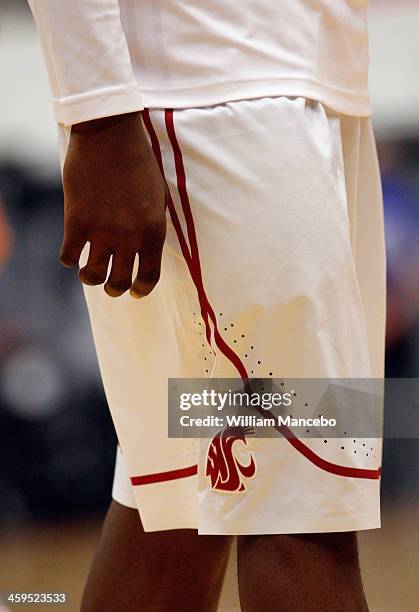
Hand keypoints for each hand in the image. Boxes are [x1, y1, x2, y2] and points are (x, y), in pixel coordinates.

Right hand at [60, 111, 166, 297]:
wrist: (111, 135)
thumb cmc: (139, 163)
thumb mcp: (158, 198)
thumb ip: (152, 228)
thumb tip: (144, 250)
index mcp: (153, 232)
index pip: (149, 277)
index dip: (141, 290)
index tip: (135, 292)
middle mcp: (128, 237)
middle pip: (119, 283)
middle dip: (115, 290)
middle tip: (111, 287)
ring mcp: (101, 231)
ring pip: (93, 276)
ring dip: (90, 279)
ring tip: (89, 273)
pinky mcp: (76, 221)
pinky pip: (69, 256)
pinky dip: (69, 259)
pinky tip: (72, 252)